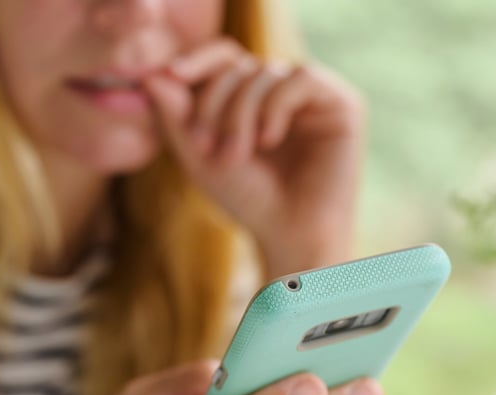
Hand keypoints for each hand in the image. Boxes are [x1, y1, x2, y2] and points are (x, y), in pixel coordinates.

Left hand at [144, 39, 365, 276]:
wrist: (292, 235)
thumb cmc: (251, 201)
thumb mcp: (202, 157)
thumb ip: (176, 116)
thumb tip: (152, 75)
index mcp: (258, 98)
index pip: (228, 58)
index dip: (199, 60)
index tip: (172, 75)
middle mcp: (288, 93)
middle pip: (242, 66)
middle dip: (215, 104)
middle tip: (206, 147)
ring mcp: (317, 98)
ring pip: (267, 72)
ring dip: (241, 112)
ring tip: (237, 155)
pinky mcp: (343, 105)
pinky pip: (301, 79)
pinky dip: (275, 105)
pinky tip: (269, 139)